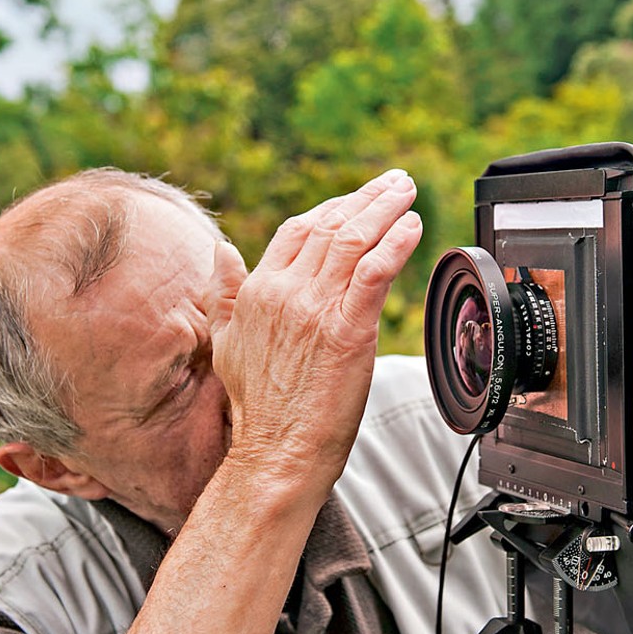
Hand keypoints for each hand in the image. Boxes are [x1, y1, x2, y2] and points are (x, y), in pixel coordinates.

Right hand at [207, 170, 421, 498]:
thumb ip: (223, 292)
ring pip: (355, 241)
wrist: (276, 451)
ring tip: (406, 193)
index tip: (356, 198)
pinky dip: (395, 244)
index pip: (298, 229)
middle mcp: (285, 291)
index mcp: (258, 290)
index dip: (331, 207)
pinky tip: (412, 227)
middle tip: (395, 181)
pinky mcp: (348, 331)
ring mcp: (316, 309)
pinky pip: (375, 274)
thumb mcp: (224, 342)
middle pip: (331, 225)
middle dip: (367, 197)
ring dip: (385, 209)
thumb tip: (220, 249)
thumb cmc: (256, 407)